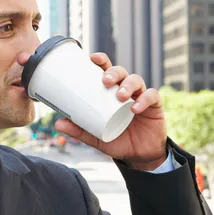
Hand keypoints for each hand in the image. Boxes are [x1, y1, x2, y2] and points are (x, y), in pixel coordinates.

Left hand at [55, 53, 166, 169]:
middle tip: (105, 81)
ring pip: (137, 80)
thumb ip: (79, 130)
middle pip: (121, 72)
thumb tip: (58, 122)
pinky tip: (136, 108)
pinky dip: (144, 99)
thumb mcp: (96, 136)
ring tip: (119, 96)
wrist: (138, 156)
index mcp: (111, 92)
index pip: (107, 71)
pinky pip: (152, 96)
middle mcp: (126, 90)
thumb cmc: (117, 140)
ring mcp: (141, 96)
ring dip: (128, 85)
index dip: (101, 61)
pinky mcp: (155, 106)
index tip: (92, 58)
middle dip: (113, 72)